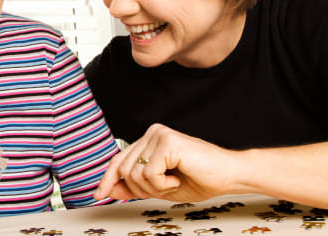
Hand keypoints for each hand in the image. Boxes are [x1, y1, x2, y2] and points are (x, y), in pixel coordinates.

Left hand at [93, 123, 240, 202]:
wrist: (229, 176)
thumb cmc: (200, 180)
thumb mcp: (159, 188)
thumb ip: (133, 186)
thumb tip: (108, 190)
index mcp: (149, 141)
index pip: (119, 160)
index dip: (108, 179)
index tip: (98, 195)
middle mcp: (152, 133)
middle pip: (123, 169)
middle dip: (140, 189)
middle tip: (165, 189)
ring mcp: (159, 135)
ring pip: (134, 173)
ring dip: (153, 188)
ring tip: (174, 182)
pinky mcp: (167, 141)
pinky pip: (148, 173)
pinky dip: (162, 184)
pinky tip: (178, 178)